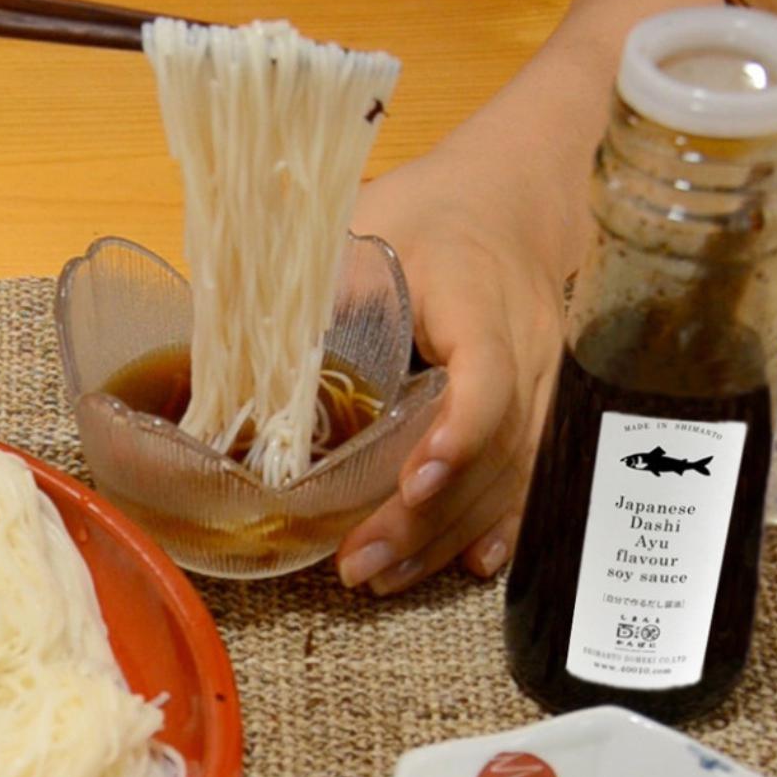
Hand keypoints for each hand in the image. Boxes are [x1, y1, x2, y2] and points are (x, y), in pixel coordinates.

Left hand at [336, 144, 566, 594]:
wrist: (514, 199)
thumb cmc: (430, 212)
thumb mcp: (366, 225)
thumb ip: (317, 287)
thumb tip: (234, 359)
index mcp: (479, 298)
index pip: (487, 377)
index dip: (456, 434)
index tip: (414, 481)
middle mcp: (525, 350)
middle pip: (493, 450)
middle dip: (425, 518)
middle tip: (360, 564)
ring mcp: (542, 385)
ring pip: (508, 476)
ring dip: (446, 535)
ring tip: (385, 577)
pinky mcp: (539, 408)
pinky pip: (527, 476)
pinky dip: (497, 525)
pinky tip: (467, 564)